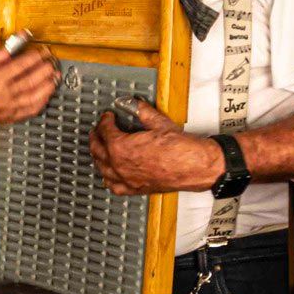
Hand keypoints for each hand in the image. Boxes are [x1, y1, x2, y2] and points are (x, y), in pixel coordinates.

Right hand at [0, 46, 58, 125]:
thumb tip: (19, 39)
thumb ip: (1, 53)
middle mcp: (1, 95)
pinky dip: (42, 101)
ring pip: (34, 96)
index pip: (19, 66)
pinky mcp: (11, 117)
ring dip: (48, 86)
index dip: (34, 58)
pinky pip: (31, 110)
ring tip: (55, 76)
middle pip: (30, 81)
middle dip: (44, 70)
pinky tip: (47, 93)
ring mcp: (7, 108)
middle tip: (51, 62)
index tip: (42, 52)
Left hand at [89, 102, 223, 196]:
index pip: (105, 131)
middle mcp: (120, 166)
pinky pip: (115, 186)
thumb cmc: (181, 148)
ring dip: (99, 157)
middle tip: (98, 130)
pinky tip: (109, 175)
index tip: (108, 117)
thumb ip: (142, 112)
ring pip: (103, 169)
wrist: (197, 166)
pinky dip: (109, 179)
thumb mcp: (159, 123)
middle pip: (98, 150)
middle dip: (96, 138)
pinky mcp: (137, 189)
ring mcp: (127, 180)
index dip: (105, 121)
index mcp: (121, 148)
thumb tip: (135, 104)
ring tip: (99, 149)